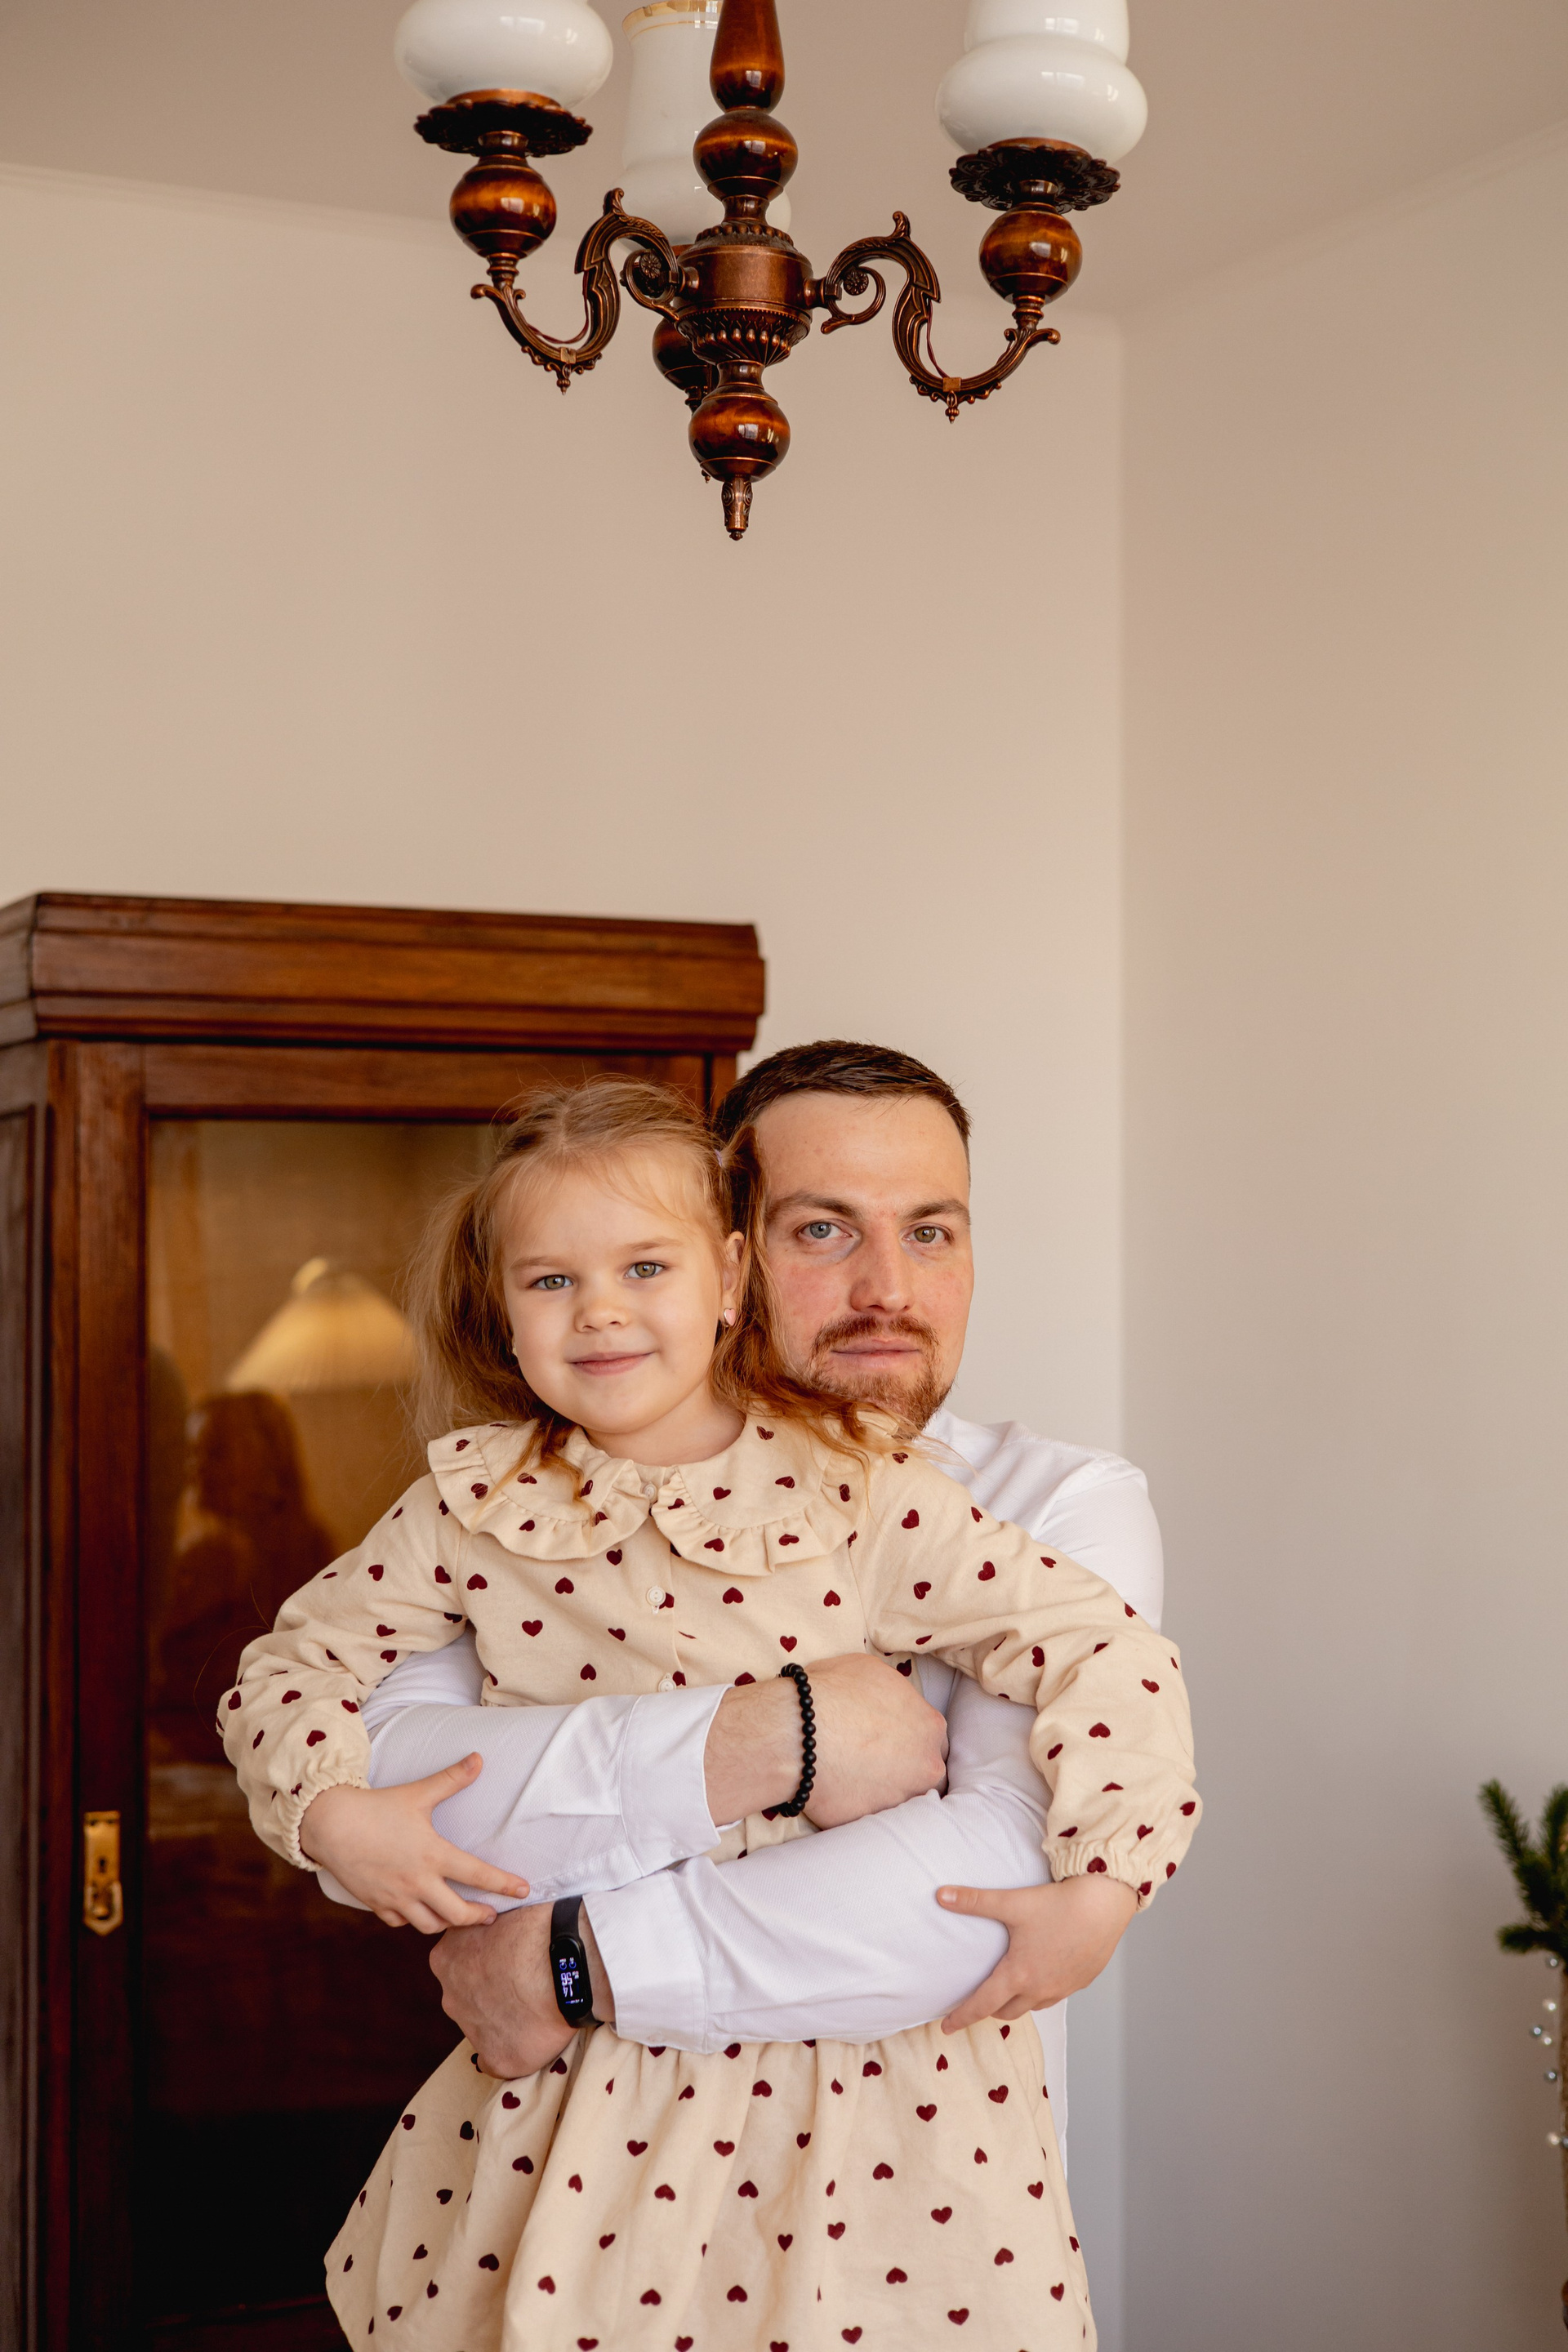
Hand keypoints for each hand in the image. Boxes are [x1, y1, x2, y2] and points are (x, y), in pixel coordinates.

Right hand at [299, 1755, 528, 1932]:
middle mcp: (417, 1882)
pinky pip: (400, 1922)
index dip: (504, 1884)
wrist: (330, 1825)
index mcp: (433, 1855)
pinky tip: (419, 1910)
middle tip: (491, 1914)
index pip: (478, 1875)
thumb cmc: (377, 1807)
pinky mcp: (376, 1904)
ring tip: (458, 1915)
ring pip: (429, 1925)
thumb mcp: (418, 1793)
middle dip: (478, 1917)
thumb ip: (450, 1779)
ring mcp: (396, 1897)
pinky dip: (413, 1920)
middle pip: (457, 1914)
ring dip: (447, 1922)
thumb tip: (478, 1759)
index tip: (524, 1890)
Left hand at [430, 1903, 576, 2078]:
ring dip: (505, 2020)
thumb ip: (485, 1926)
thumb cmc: (537, 1924)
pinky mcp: (498, 2059)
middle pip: (468, 1999)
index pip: (459, 1965)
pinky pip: (501, 2061)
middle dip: (492, 1993)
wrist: (563, 1959)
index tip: (511, 1961)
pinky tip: (538, 2033)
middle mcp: (450, 1997)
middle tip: (525, 1982)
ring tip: (538, 2004)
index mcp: (445, 1958)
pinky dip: (517, 2051)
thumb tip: (495, 1928)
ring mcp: (471, 2031)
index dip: (487, 1964)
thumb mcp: (497, 1911)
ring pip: (485, 2029)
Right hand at [804, 1653, 948, 1827]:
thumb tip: (887, 1702)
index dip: (910, 1739)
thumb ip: (893, 1693)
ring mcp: (904, 1798)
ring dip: (885, 1792)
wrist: (799, 1734)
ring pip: (903, 1799)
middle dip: (906, 1770)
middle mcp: (927, 1765)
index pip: (932, 1738)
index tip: (888, 1740)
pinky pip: (872, 1817)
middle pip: (925, 1772)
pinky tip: (839, 1794)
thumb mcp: (871, 1671)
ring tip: (854, 1780)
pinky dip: (859, 1809)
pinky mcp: (877, 1822)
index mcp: (930, 1725)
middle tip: (873, 1762)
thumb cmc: (832, 1693)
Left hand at [934, 1874, 1137, 2031]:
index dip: (961, 2017)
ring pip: (1033, 2006)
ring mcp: (1063, 1988)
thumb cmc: (1059, 1904)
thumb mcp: (1012, 1902)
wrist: (1105, 1904)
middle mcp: (1040, 1989)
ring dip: (1016, 2003)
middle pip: (1006, 2012)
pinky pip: (1055, 1996)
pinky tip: (1042, 1976)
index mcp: (1019, 1975)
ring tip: (1008, 1991)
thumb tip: (941, 1895)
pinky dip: (1042, 1992)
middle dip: (989, 2010)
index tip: (946, 2028)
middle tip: (977, 2003)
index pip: (982, 2005)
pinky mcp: (1081, 1982)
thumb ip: (974, 1901)